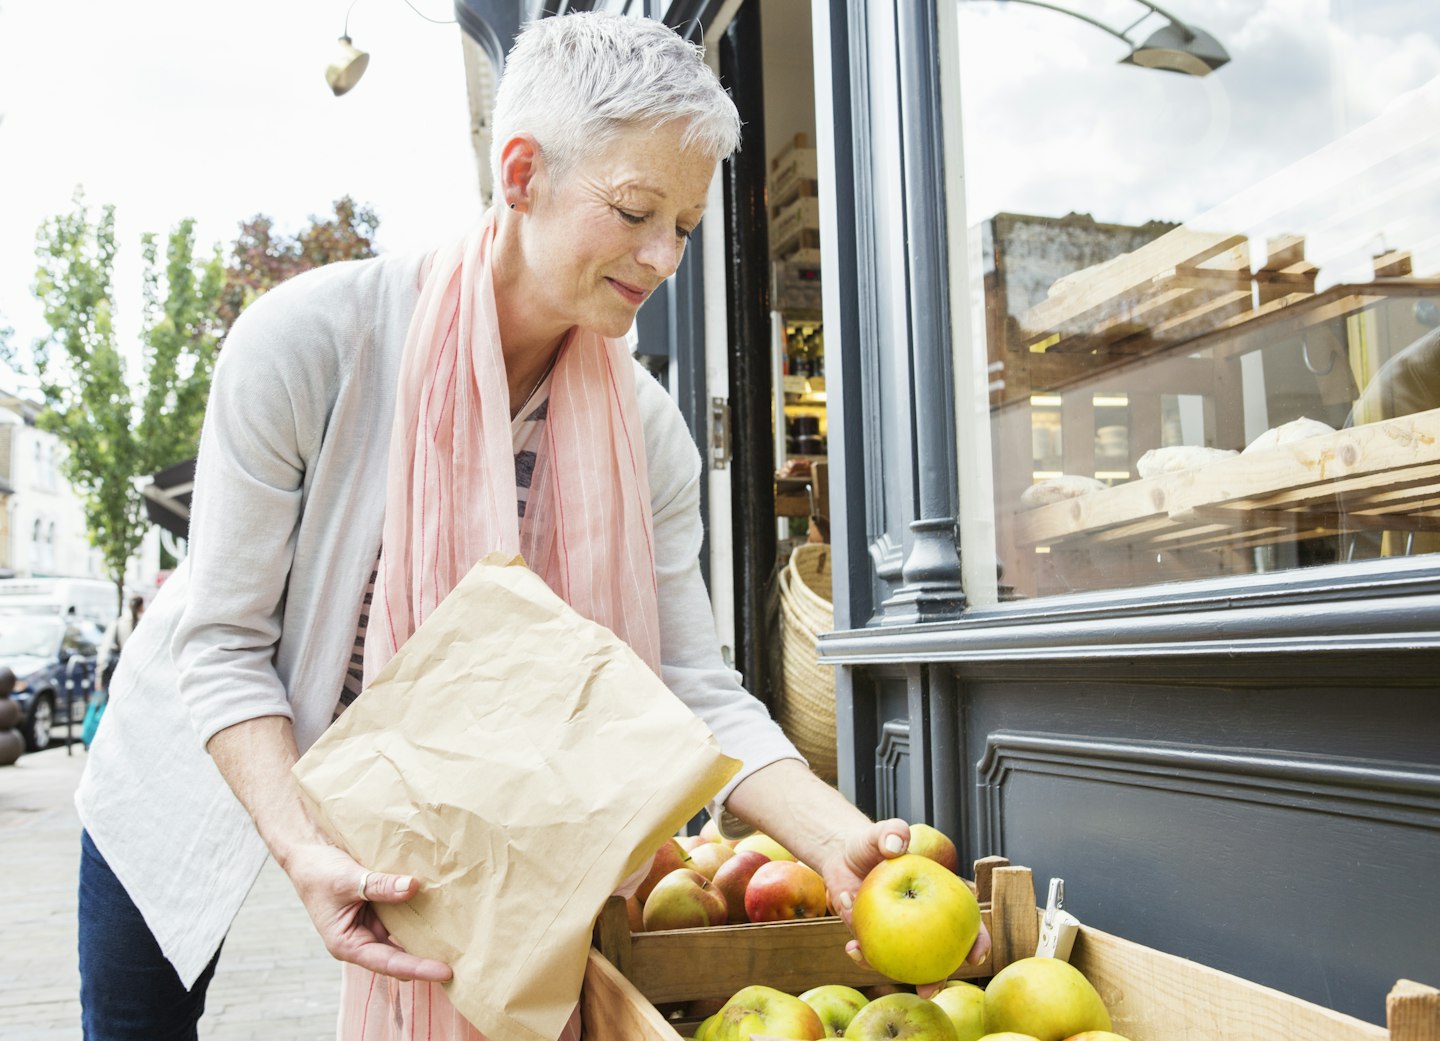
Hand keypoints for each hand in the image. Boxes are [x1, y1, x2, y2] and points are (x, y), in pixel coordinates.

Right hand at [281, 842, 451, 982]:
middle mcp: (362, 940)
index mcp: (348, 945)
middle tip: (462, 959)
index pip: (389, 963)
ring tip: (459, 939)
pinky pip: (403, 915)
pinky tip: (441, 910)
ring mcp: (371, 925)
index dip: (418, 968)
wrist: (308, 851)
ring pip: (404, 935)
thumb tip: (413, 887)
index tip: (445, 972)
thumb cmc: (319, 871)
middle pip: (401, 955)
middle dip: (427, 958)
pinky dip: (418, 912)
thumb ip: (380, 886)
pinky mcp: (379, 909)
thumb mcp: (349, 879)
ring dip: (426, 935)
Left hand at [818, 819, 990, 988]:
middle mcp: (922, 922)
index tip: (976, 957)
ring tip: (876, 964)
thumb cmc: (872, 843)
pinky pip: (871, 953)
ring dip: (890, 973)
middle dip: (936, 979)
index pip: (968, 922)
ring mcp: (897, 934)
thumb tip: (897, 843)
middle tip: (927, 990)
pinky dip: (862, 954)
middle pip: (939, 956)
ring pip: (903, 964)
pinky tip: (852, 948)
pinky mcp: (873, 939)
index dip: (978, 941)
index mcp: (938, 898)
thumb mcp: (882, 834)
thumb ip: (892, 832)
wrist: (842, 856)